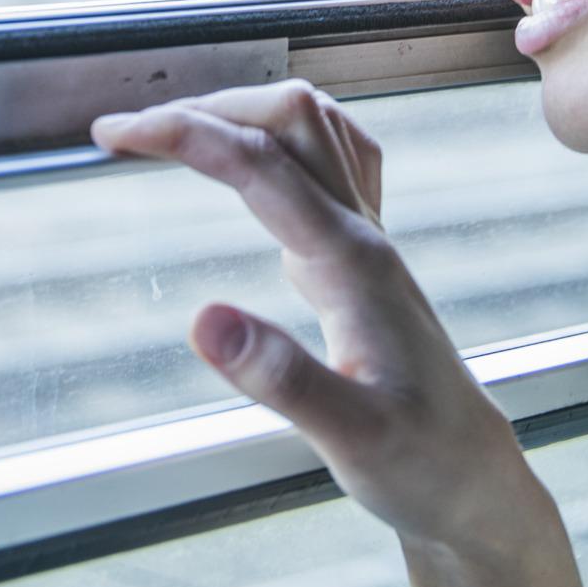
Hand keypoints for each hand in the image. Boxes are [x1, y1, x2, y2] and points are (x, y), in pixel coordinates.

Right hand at [91, 81, 541, 549]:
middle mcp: (363, 236)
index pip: (260, 165)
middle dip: (204, 107)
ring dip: (239, 112)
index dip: (185, 134)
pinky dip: (277, 138)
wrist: (472, 479)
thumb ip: (280, 377)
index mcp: (352, 264)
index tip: (115, 133)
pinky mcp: (362, 257)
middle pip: (288, 119)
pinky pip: (330, 160)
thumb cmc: (420, 462)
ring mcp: (367, 241)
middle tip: (126, 135)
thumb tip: (200, 318)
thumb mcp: (350, 439)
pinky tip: (251, 159)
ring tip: (170, 133)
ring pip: (311, 128)